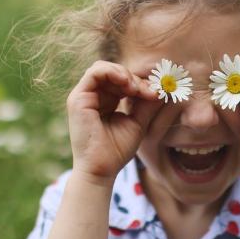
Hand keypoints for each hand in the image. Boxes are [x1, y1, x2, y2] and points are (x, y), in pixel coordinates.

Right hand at [66, 60, 159, 183]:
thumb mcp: (137, 122)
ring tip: (137, 89)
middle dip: (135, 79)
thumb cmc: (117, 150)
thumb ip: (146, 103)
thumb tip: (161, 86)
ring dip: (125, 74)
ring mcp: (83, 96)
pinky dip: (113, 72)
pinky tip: (127, 83)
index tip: (157, 93)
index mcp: (105, 102)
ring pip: (104, 69)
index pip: (122, 81)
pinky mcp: (78, 98)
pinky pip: (95, 72)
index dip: (140, 83)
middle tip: (150, 91)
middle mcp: (92, 97)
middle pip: (114, 73)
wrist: (101, 169)